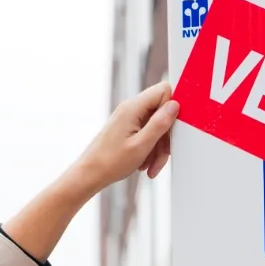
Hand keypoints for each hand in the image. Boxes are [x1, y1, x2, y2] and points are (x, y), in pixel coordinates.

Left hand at [65, 82, 178, 196]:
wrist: (89, 174)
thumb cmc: (110, 162)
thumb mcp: (141, 145)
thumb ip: (160, 123)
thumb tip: (175, 105)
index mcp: (133, 107)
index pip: (163, 91)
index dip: (173, 108)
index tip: (174, 130)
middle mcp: (131, 108)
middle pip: (162, 112)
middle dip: (165, 137)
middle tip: (161, 157)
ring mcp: (129, 118)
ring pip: (156, 126)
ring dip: (158, 147)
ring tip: (151, 167)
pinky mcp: (128, 128)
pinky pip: (147, 133)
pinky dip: (150, 149)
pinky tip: (145, 164)